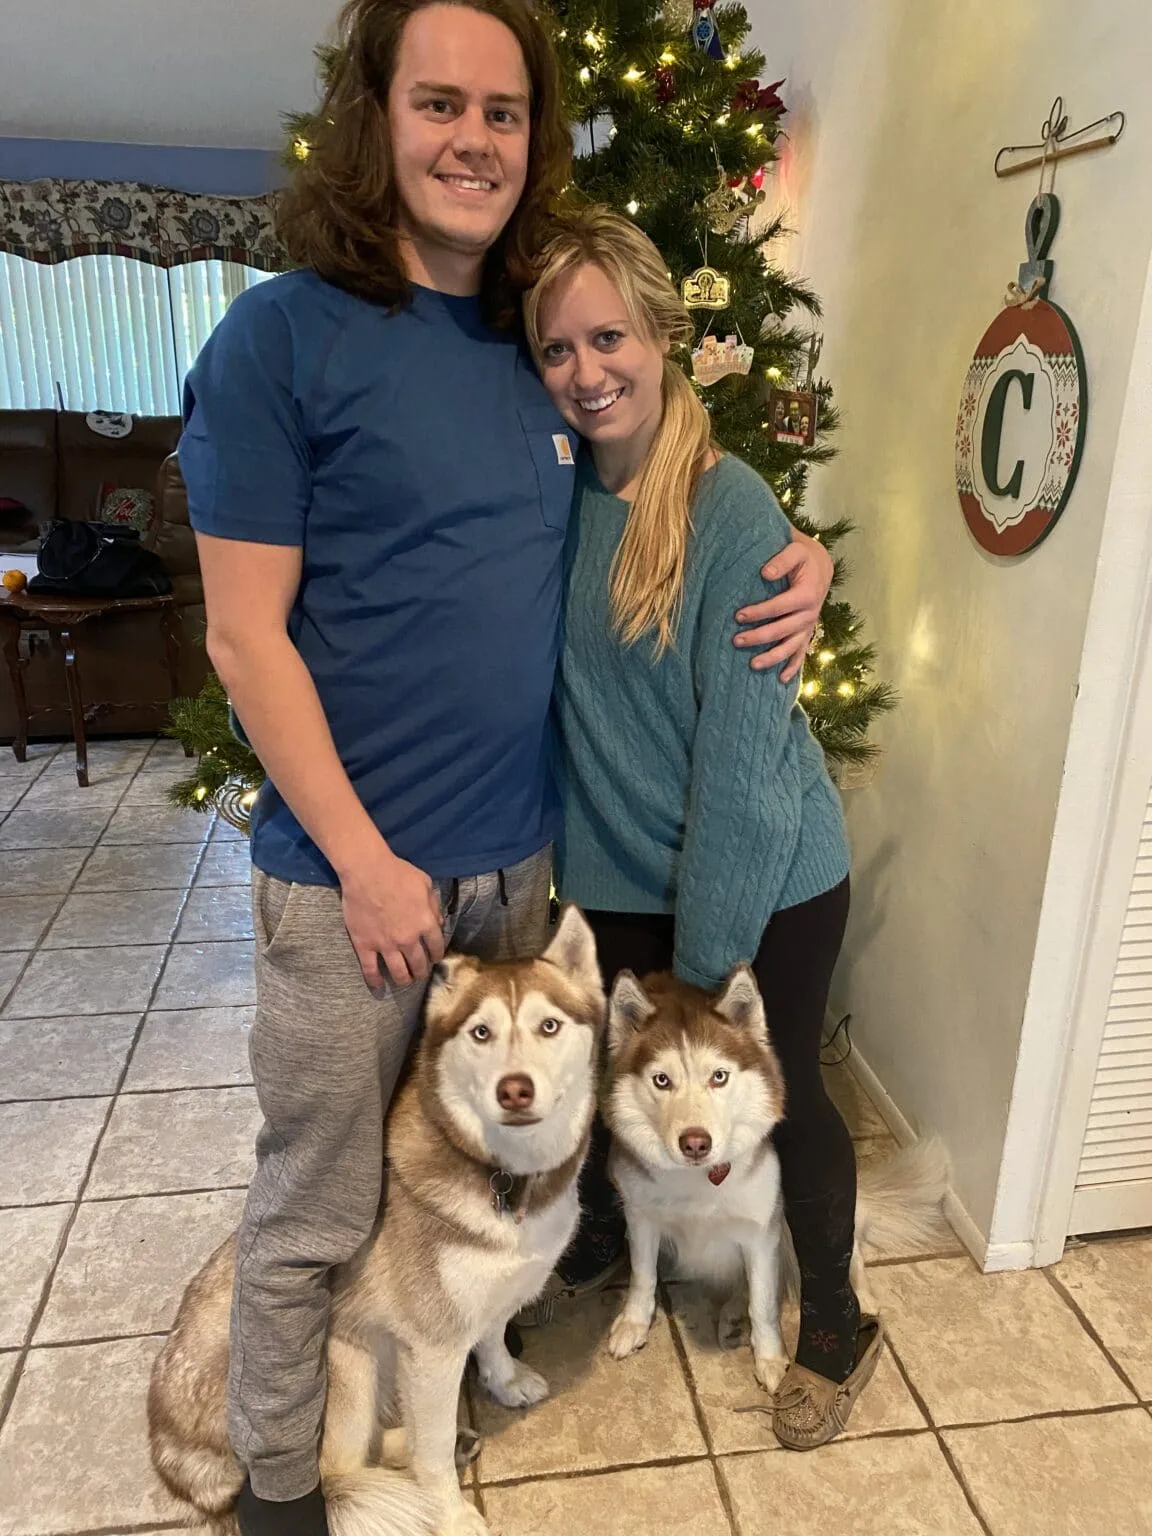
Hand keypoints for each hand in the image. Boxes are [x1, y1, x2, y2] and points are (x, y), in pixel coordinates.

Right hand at [338, 840, 444, 988]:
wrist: (366, 870)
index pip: (437, 948)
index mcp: (425, 923)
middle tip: (419, 972)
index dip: (437, 955)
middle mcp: (408, 939)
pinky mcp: (365, 945)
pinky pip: (370, 970)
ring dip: (404, 979)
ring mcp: (386, 944)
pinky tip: (378, 986)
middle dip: (421, 971)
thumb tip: (439, 924)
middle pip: (419, 964)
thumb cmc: (397, 873)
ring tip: (404, 980)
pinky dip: (375, 981)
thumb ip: (434, 906)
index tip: (434, 957)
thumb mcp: (425, 884)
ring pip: (399, 972)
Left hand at [734, 528, 833, 681]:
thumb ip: (781, 560)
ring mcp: (808, 626)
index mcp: (807, 594)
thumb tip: (765, 573)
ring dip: (772, 657)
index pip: (779, 607)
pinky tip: (780, 680)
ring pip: (791, 647)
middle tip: (736, 640)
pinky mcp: (806, 634)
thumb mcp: (794, 550)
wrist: (819, 567)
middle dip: (759, 637)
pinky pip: (801, 654)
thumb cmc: (802, 558)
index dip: (759, 612)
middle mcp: (810, 614)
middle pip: (782, 630)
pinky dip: (792, 668)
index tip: (738, 615)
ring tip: (752, 665)